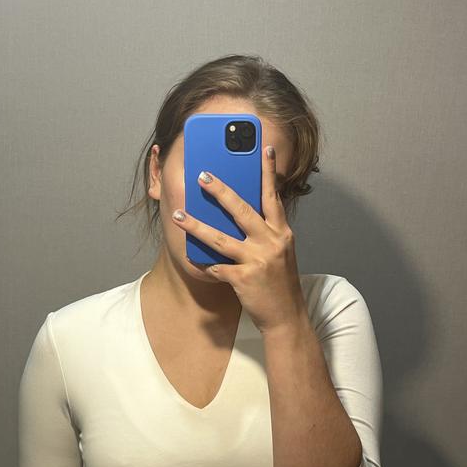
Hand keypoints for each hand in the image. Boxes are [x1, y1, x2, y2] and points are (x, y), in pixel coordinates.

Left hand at [171, 144, 308, 333]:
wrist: (287, 317)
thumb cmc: (280, 284)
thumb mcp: (281, 253)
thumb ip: (266, 233)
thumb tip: (243, 216)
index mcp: (281, 233)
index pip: (274, 196)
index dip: (268, 172)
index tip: (265, 149)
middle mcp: (271, 242)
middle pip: (242, 210)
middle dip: (220, 191)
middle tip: (202, 176)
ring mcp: (257, 260)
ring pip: (221, 238)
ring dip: (197, 226)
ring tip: (179, 215)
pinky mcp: (244, 278)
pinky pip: (217, 267)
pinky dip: (205, 264)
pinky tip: (195, 261)